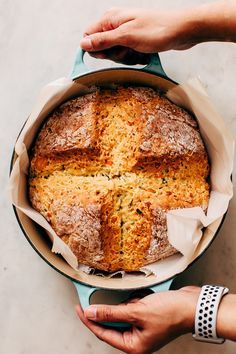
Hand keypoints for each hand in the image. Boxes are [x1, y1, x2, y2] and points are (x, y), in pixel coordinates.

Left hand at [76, 286, 199, 353]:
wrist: (192, 305)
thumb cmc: (170, 313)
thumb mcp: (136, 312)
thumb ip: (111, 313)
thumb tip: (91, 313)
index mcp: (133, 345)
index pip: (102, 332)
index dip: (89, 319)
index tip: (79, 307)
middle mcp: (136, 339)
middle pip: (114, 321)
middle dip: (118, 308)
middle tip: (118, 298)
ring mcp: (142, 328)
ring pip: (124, 311)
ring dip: (131, 303)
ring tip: (145, 301)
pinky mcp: (147, 317)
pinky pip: (134, 306)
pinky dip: (138, 300)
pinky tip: (149, 299)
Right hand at [80, 7, 194, 64]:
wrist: (182, 31)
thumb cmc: (157, 30)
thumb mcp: (126, 37)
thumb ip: (103, 41)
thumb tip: (83, 44)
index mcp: (111, 19)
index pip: (89, 36)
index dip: (95, 49)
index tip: (106, 55)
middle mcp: (117, 24)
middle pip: (103, 48)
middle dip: (115, 55)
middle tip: (128, 50)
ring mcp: (127, 33)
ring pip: (116, 54)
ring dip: (127, 58)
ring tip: (139, 51)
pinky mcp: (136, 41)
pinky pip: (128, 55)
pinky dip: (135, 58)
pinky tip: (144, 54)